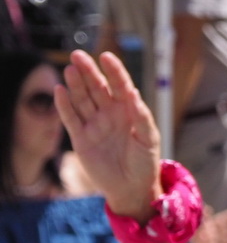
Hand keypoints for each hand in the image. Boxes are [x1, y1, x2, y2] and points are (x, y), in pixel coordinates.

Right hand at [54, 50, 163, 218]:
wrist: (132, 187)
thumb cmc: (145, 162)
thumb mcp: (149, 138)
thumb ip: (141, 117)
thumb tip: (133, 94)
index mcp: (129, 111)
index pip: (121, 85)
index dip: (114, 71)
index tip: (106, 56)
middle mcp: (110, 114)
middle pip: (97, 87)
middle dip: (88, 71)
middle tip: (78, 55)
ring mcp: (94, 124)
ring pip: (82, 99)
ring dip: (76, 85)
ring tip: (70, 69)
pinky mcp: (81, 138)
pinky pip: (71, 118)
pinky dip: (64, 105)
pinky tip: (60, 91)